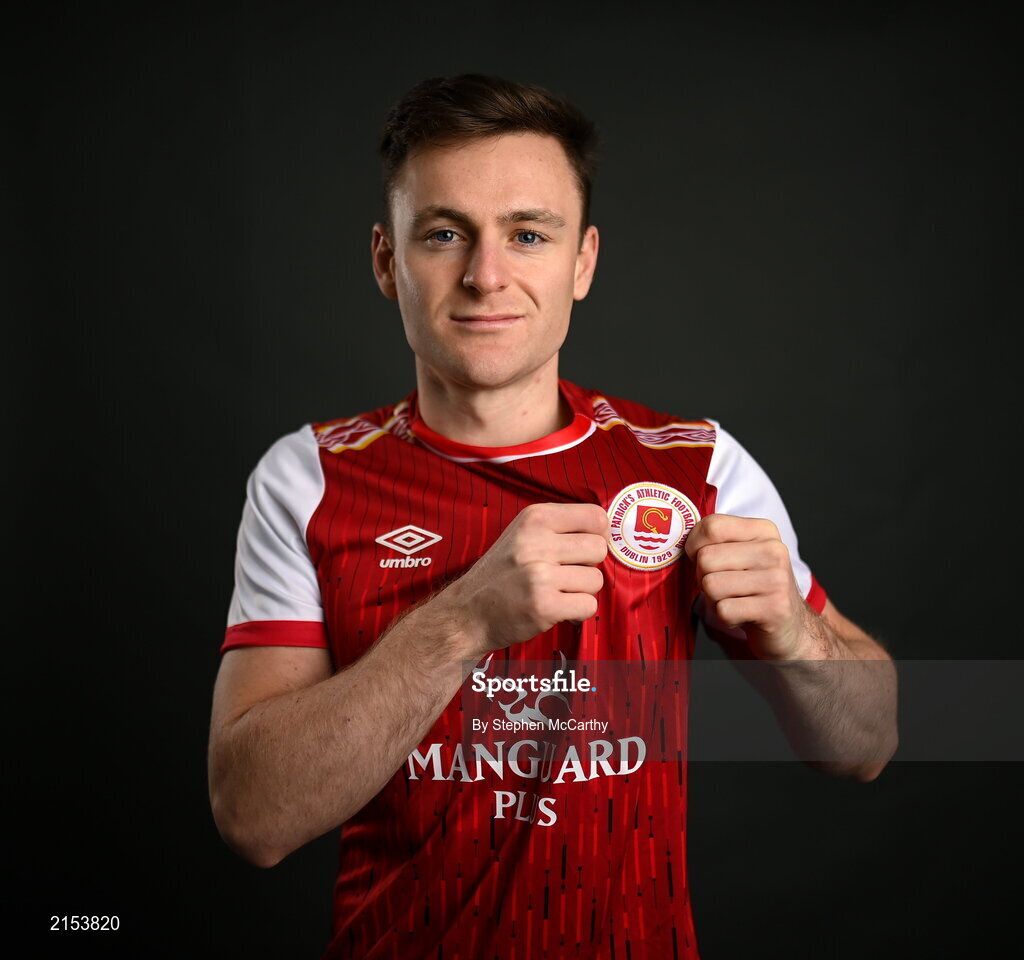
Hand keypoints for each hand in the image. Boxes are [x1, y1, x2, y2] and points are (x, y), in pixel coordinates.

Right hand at [440, 502, 609, 658]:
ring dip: (581, 591)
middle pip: (599, 549)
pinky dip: (577, 613)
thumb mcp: (523, 534)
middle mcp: (535, 542)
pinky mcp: (544, 606)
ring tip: (556, 592)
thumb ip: (560, 528)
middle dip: (588, 566)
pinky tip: (557, 609)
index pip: (595, 516)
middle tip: (566, 574)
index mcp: (534, 518)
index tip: (586, 548)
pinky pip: (588, 606)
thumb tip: (608, 531)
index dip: (599, 535)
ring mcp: (539, 575)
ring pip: (596, 580)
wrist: (467, 612)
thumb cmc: (502, 573)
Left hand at [685, 513, 812, 660]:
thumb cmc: (752, 587)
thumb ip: (712, 541)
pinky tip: (743, 615)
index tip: (704, 558)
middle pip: (705, 558)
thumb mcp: (738, 555)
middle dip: (704, 578)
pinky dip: (726, 618)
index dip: (694, 545)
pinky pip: (723, 611)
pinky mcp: (775, 608)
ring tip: (735, 600)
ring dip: (714, 600)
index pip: (711, 526)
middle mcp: (774, 550)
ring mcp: (777, 579)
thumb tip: (674, 537)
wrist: (789, 627)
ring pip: (711, 585)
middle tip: (725, 587)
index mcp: (764, 530)